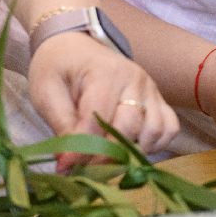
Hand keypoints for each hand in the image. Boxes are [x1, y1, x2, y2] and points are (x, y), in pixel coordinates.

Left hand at [28, 32, 178, 165]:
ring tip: (108, 157)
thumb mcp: (46, 93)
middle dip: (106, 155)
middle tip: (85, 169)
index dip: (83, 149)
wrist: (76, 47)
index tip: (66, 167)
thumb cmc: (58, 68)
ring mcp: (151, 89)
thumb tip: (68, 164)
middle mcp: (135, 79)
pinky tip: (131, 147)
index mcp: (105, 73)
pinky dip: (155, 144)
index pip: (99, 119)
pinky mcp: (158, 99)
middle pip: (130, 127)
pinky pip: (169, 127)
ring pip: (154, 130)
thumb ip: (61, 126)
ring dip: (133, 150)